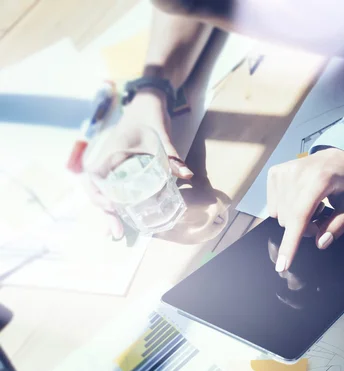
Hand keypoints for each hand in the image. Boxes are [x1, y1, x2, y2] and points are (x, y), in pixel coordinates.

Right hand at [83, 90, 192, 238]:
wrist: (147, 102)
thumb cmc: (149, 116)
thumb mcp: (161, 135)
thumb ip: (172, 156)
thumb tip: (186, 175)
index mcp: (111, 152)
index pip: (94, 177)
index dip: (99, 195)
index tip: (112, 207)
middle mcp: (107, 160)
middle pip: (97, 190)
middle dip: (105, 212)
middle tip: (116, 233)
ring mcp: (112, 165)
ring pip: (104, 192)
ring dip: (108, 211)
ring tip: (117, 232)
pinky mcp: (119, 168)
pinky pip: (113, 188)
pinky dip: (115, 203)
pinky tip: (121, 216)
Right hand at [267, 148, 343, 271]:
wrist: (337, 154)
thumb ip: (337, 226)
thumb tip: (320, 242)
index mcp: (320, 180)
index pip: (300, 216)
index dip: (291, 243)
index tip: (282, 265)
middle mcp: (297, 174)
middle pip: (290, 221)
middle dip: (304, 228)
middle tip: (320, 218)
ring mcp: (283, 172)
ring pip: (280, 216)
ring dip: (295, 219)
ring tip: (311, 206)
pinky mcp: (274, 173)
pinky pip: (273, 207)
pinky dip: (286, 209)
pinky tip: (299, 198)